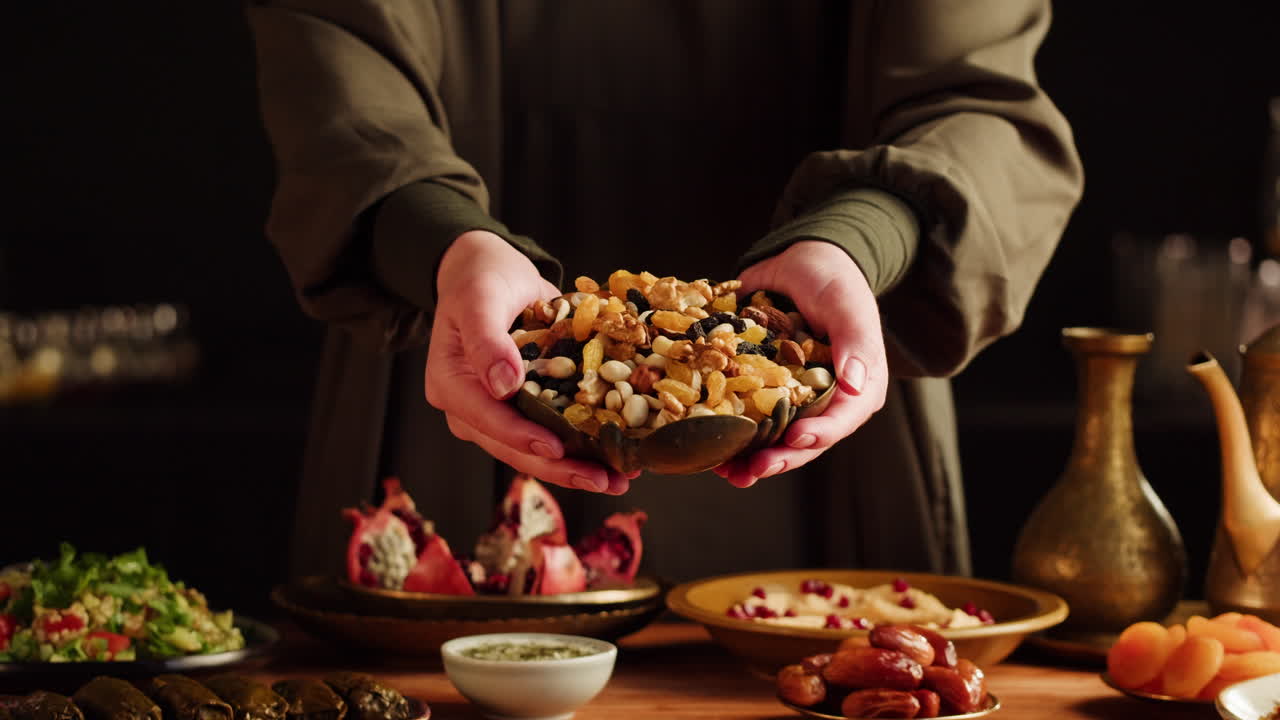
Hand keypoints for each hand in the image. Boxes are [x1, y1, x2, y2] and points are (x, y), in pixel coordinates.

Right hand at [426, 230, 635, 493]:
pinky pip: (548, 435)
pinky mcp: (521, 409)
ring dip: (573, 468)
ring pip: (532, 452)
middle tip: (605, 481)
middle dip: (559, 468)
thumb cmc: (481, 279)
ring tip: (618, 480)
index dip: (522, 437)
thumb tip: (503, 386)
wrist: (488, 271)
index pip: (486, 419)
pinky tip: (613, 458)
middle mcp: (469, 408)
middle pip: (512, 447)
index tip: (557, 448)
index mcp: (450, 384)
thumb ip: (486, 339)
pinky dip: (579, 448)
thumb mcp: (480, 298)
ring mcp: (495, 413)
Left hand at [715, 240, 887, 486]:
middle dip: (779, 459)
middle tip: (752, 470)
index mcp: (856, 388)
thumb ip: (856, 344)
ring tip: (726, 471)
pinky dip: (729, 432)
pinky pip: (747, 416)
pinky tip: (707, 444)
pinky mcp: (761, 388)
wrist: (800, 259)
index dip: (818, 435)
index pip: (841, 421)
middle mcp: (824, 401)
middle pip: (804, 441)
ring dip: (749, 457)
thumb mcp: (848, 307)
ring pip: (773, 438)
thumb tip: (856, 385)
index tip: (792, 440)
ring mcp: (791, 398)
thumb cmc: (834, 281)